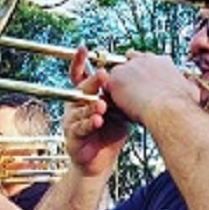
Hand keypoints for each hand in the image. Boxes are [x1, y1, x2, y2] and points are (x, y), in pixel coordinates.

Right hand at [64, 47, 128, 175]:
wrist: (99, 162)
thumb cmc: (108, 134)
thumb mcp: (117, 110)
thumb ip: (120, 95)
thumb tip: (137, 76)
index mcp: (84, 96)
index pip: (79, 76)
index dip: (79, 62)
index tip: (82, 48)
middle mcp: (75, 106)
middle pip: (80, 89)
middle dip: (92, 83)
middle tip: (103, 77)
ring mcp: (71, 121)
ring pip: (80, 109)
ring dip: (92, 106)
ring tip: (102, 105)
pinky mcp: (72, 137)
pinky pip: (79, 127)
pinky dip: (89, 123)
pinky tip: (97, 120)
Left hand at [107, 51, 199, 123]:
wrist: (168, 109)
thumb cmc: (181, 104)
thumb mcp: (189, 90)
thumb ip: (186, 85)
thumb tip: (191, 88)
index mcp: (162, 62)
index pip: (148, 59)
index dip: (144, 70)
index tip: (143, 80)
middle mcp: (145, 60)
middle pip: (129, 60)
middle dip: (127, 72)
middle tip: (128, 88)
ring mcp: (129, 67)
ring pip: (116, 73)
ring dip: (117, 85)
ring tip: (120, 100)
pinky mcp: (116, 78)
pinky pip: (106, 85)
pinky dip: (109, 95)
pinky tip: (114, 105)